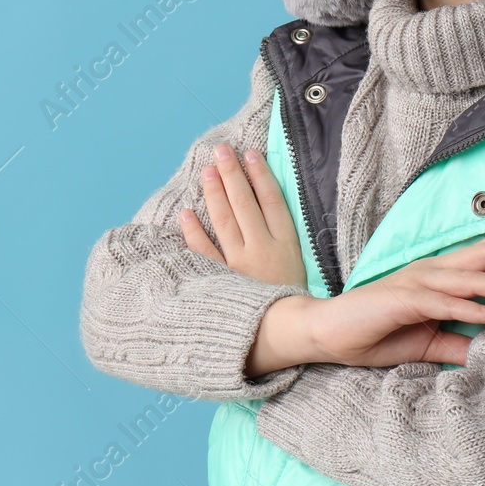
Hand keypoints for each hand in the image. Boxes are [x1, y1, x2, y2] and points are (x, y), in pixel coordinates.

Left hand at [178, 142, 307, 289]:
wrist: (286, 335)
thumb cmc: (291, 297)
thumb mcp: (298, 264)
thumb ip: (282, 234)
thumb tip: (264, 200)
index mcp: (286, 244)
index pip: (272, 200)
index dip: (260, 174)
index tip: (249, 153)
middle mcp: (263, 250)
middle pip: (245, 204)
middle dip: (232, 174)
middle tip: (221, 150)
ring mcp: (241, 265)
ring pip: (225, 221)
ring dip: (215, 193)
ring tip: (207, 171)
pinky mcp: (224, 281)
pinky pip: (205, 253)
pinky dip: (194, 232)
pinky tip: (186, 213)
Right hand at [308, 215, 484, 367]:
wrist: (328, 334)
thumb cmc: (375, 333)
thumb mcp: (427, 343)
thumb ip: (457, 343)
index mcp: (436, 278)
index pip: (478, 256)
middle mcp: (430, 273)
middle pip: (481, 255)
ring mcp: (418, 285)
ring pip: (471, 281)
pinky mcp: (406, 301)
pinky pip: (448, 306)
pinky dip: (477, 312)